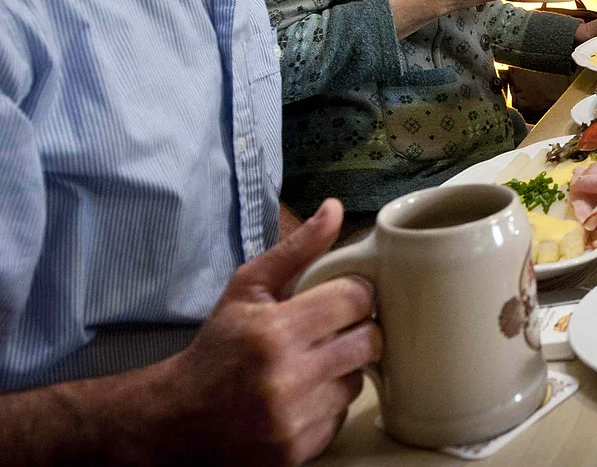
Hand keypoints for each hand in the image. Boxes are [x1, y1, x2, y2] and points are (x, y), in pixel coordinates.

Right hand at [158, 199, 380, 465]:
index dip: (356, 294)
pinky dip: (328, 404)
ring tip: (313, 364)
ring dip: (343, 369)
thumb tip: (334, 207)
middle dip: (358, 330)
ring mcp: (292, 421)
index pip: (356, 299)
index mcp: (274, 332)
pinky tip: (302, 395)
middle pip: (370, 341)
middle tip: (335, 330)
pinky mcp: (296, 452)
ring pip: (358, 380)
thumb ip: (296, 249)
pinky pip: (340, 416)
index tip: (344, 297)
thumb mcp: (247, 290)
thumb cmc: (216, 348)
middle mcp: (286, 379)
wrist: (174, 420)